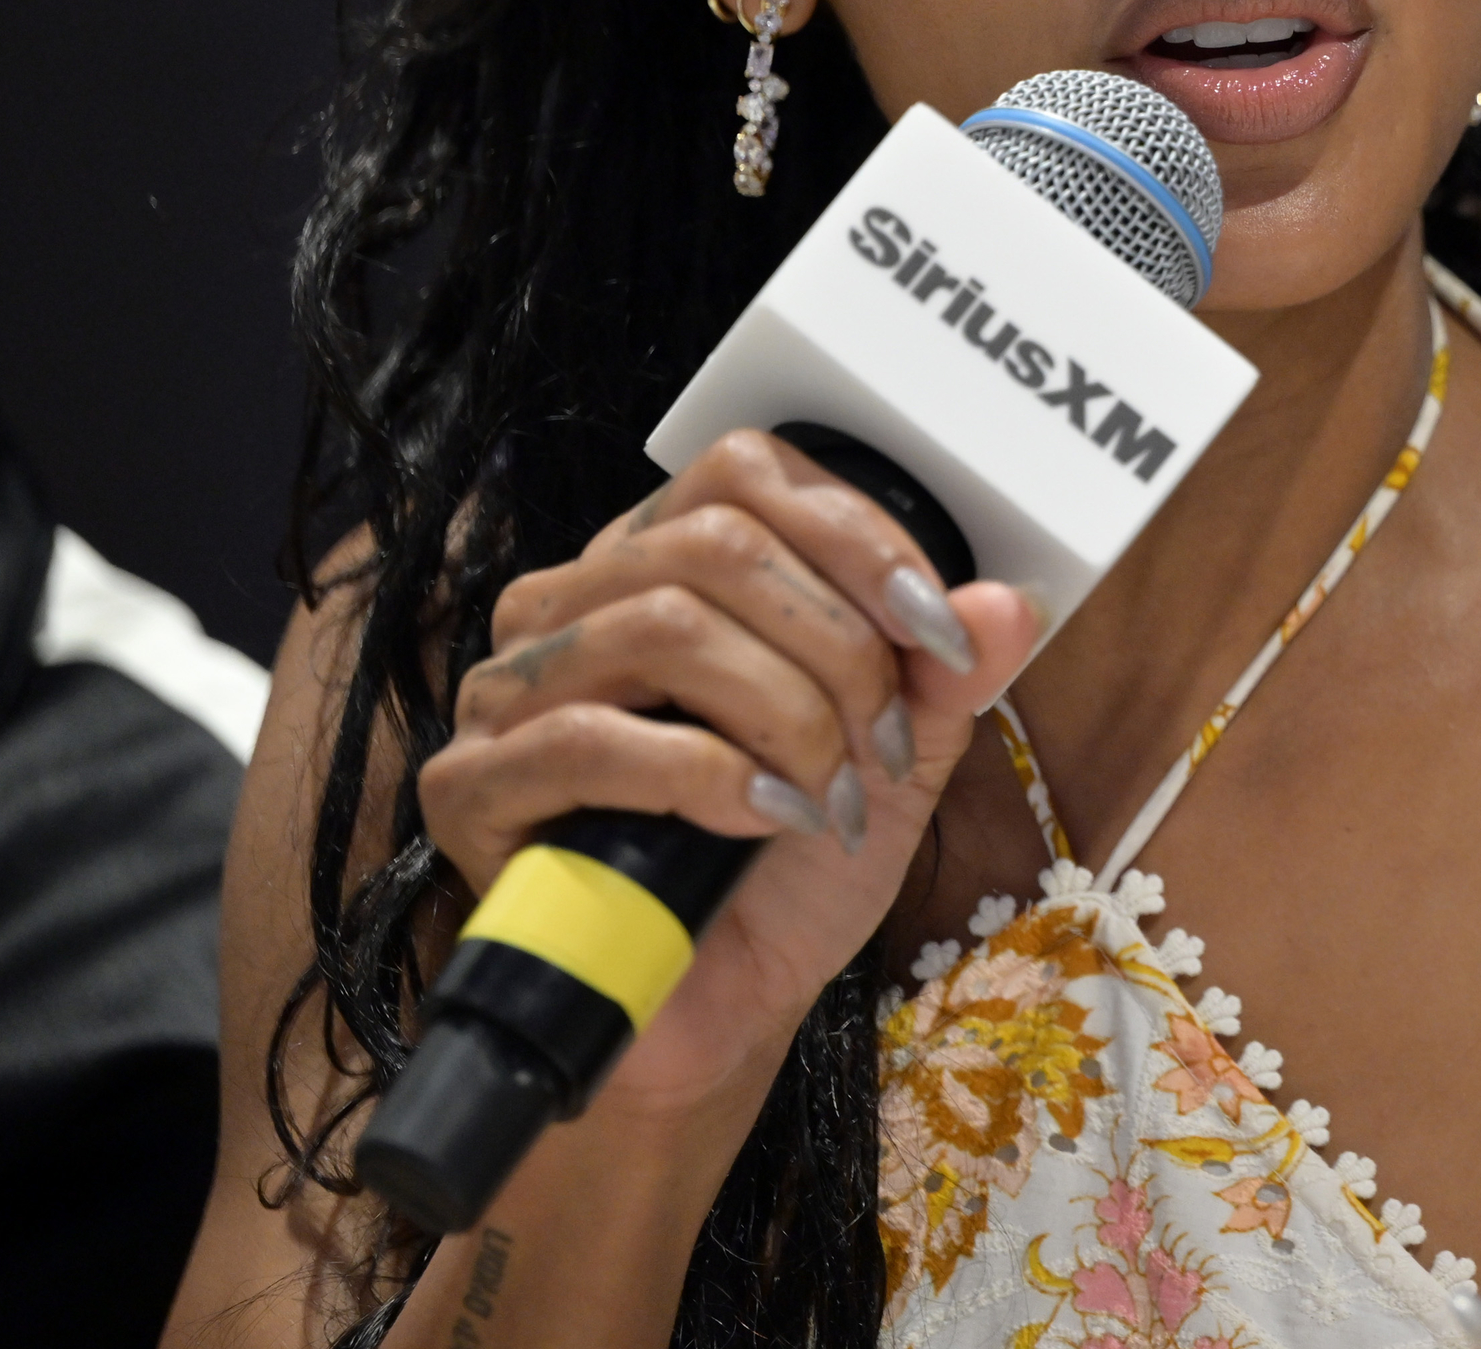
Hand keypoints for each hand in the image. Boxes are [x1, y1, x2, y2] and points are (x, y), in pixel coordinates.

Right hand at [414, 428, 1044, 1125]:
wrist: (721, 1009)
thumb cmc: (792, 867)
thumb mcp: (896, 755)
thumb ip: (946, 673)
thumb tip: (1010, 603)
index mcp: (663, 567)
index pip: (745, 472)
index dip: (859, 538)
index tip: (939, 636)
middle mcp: (572, 607)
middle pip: (716, 544)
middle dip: (838, 649)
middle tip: (886, 749)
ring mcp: (505, 692)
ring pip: (662, 626)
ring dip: (787, 716)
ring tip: (832, 799)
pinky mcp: (470, 786)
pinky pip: (586, 737)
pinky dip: (709, 777)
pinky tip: (765, 822)